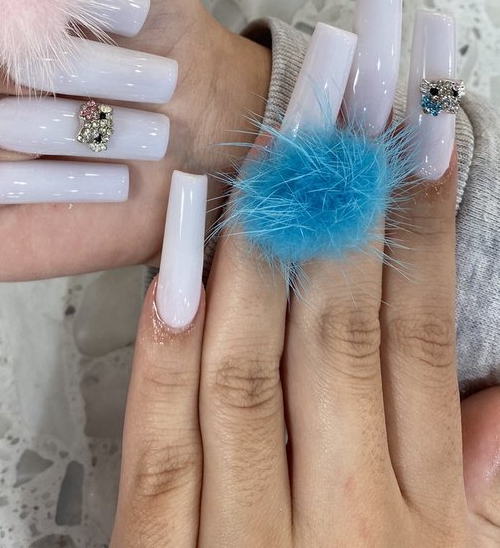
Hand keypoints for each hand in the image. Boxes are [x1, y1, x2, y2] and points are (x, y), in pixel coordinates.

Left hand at [112, 158, 499, 545]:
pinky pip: (163, 446)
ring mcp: (247, 540)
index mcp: (421, 521)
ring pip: (247, 371)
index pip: (420, 344)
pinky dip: (164, 355)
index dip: (421, 237)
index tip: (416, 153)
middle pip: (339, 335)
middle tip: (337, 124)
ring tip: (264, 172)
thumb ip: (477, 496)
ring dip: (251, 258)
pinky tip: (170, 278)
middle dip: (340, 215)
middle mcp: (344, 522)